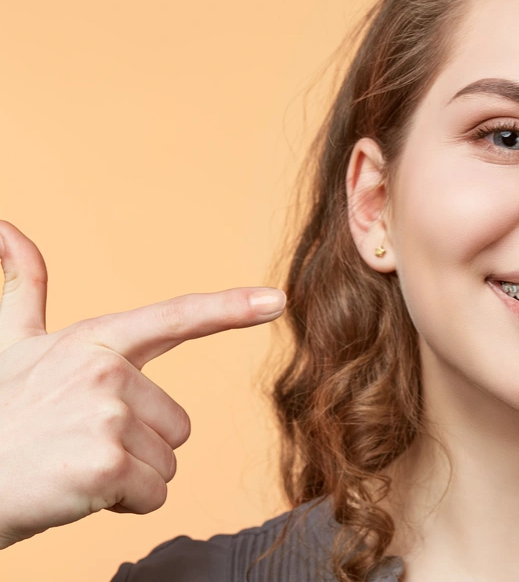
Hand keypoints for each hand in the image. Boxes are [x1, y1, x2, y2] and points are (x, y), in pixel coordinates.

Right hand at [0, 220, 285, 548]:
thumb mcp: (11, 348)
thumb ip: (24, 290)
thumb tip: (6, 227)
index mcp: (94, 341)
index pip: (175, 317)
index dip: (231, 307)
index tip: (277, 299)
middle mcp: (107, 371)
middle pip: (178, 423)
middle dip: (139, 446)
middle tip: (80, 444)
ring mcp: (109, 415)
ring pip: (169, 461)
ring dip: (130, 477)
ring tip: (75, 464)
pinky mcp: (108, 464)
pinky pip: (155, 494)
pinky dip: (124, 506)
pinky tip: (78, 490)